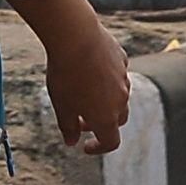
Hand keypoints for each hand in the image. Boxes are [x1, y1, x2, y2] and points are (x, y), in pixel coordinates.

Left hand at [20, 0, 137, 156]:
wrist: (75, 37)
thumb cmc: (65, 74)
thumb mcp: (61, 106)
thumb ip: (68, 127)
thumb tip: (72, 141)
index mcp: (107, 117)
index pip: (111, 142)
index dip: (99, 148)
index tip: (86, 146)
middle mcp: (120, 99)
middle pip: (118, 119)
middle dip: (102, 122)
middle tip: (81, 117)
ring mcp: (123, 78)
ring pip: (119, 95)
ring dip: (105, 99)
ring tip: (82, 89)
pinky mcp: (121, 58)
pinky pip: (117, 72)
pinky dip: (106, 76)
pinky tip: (89, 67)